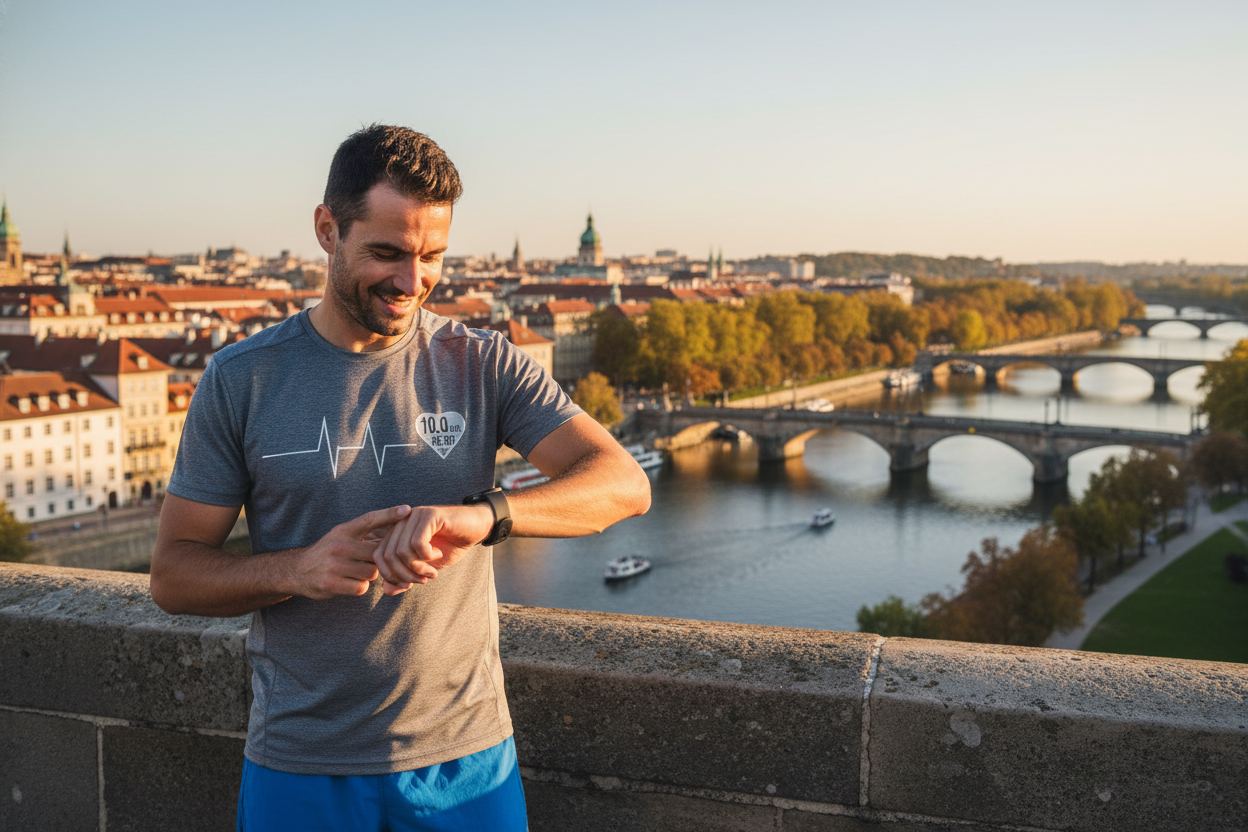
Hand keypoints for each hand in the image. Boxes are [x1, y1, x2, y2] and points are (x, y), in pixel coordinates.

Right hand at [291, 505, 417, 598]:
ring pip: (371, 573)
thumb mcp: (342, 536)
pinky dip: (360, 587)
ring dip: (370, 575)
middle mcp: (338, 545)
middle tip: (375, 562)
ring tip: (358, 571)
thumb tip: (398, 530)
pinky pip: (361, 588)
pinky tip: (350, 582)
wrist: (296, 570)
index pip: (370, 519)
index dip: (389, 514)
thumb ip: (365, 536)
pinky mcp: (331, 584)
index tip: (407, 510)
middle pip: (377, 553)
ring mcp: (334, 565)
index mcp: (343, 531)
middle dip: (380, 560)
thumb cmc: (328, 552)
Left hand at [373, 504, 494, 595]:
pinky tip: (438, 554)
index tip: (410, 584)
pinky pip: (417, 543)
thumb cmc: (450, 545)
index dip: (392, 575)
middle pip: (388, 555)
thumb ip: (406, 578)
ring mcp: (414, 516)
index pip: (379, 556)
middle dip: (405, 575)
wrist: (476, 528)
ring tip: (432, 570)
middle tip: (424, 579)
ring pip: (401, 550)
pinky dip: (427, 556)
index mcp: (397, 532)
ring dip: (418, 567)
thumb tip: (387, 590)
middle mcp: (401, 521)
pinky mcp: (428, 515)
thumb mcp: (426, 567)